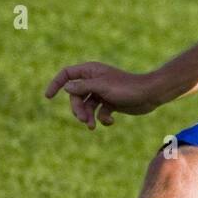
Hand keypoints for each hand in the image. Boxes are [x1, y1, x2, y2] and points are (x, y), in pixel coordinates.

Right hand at [44, 62, 159, 129]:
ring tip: (93, 126)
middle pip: (75, 95)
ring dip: (87, 117)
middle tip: (83, 120)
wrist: (149, 95)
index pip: (67, 74)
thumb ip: (83, 87)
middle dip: (77, 109)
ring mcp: (102, 93)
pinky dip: (103, 119)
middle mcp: (94, 81)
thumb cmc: (127, 88)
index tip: (48, 96)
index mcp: (91, 71)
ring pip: (86, 106)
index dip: (56, 84)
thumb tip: (66, 88)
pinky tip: (111, 121)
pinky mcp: (110, 104)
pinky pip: (99, 113)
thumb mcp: (102, 87)